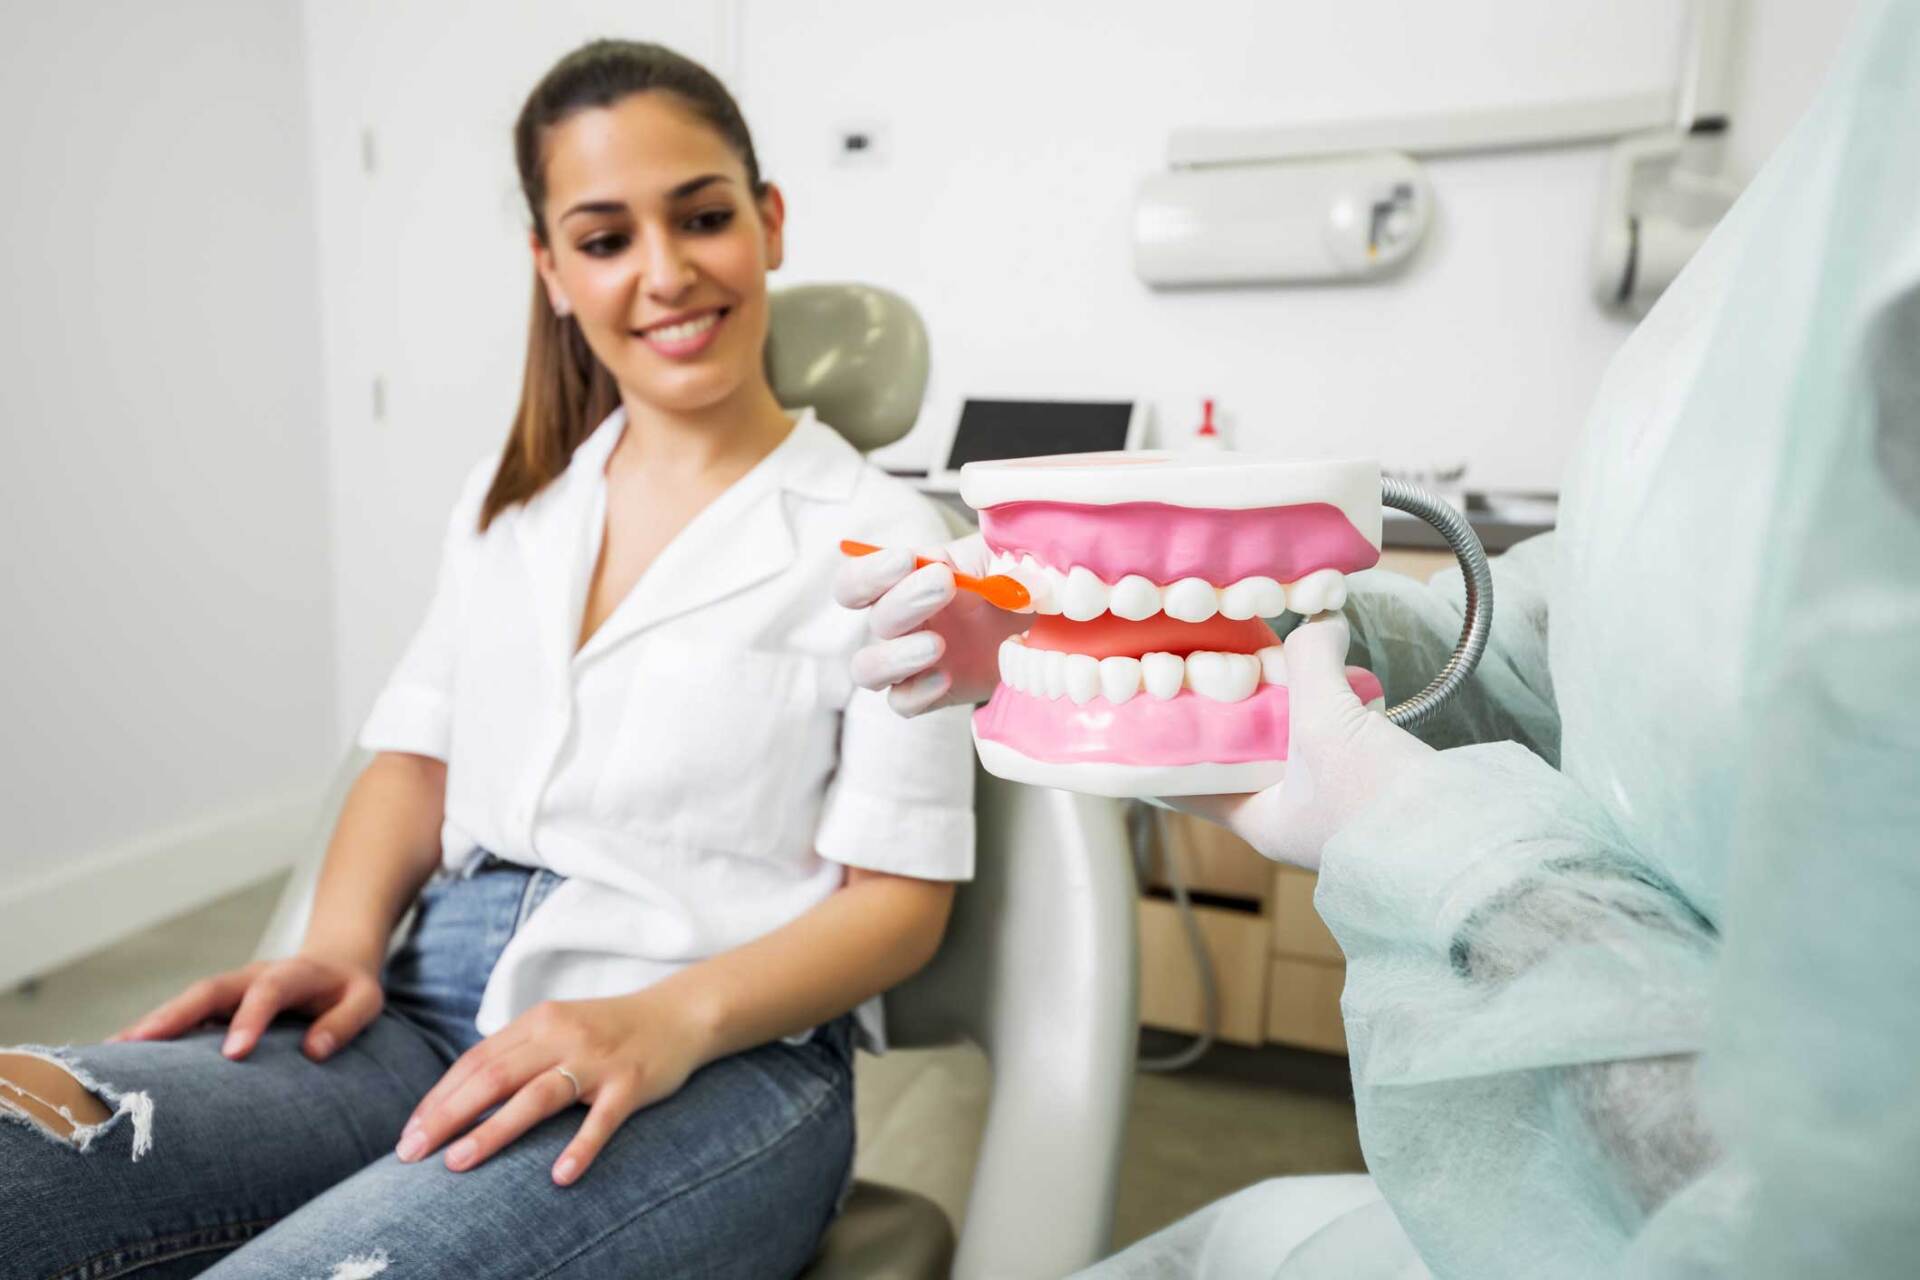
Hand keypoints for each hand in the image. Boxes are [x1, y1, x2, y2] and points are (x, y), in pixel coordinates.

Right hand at [105, 949, 384, 1061]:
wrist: (336, 961)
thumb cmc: (350, 989)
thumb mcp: (366, 1001)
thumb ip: (345, 1022)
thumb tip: (314, 1051)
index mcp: (292, 974)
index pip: (268, 992)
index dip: (250, 1019)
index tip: (234, 1054)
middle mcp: (252, 977)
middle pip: (208, 991)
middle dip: (173, 1016)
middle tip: (135, 1045)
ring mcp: (231, 990)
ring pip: (187, 1003)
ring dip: (151, 1025)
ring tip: (111, 1054)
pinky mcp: (218, 1005)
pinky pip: (184, 1017)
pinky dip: (156, 1034)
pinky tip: (124, 1058)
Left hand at [395, 992, 707, 1186]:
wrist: (680, 1013)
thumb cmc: (609, 1029)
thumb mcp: (558, 1029)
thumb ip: (517, 1054)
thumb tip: (461, 1098)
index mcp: (539, 1022)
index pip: (476, 1060)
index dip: (439, 1098)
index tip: (409, 1134)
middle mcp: (563, 1036)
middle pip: (494, 1077)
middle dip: (447, 1117)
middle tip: (413, 1153)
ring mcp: (598, 1059)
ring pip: (537, 1096)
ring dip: (494, 1131)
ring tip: (458, 1163)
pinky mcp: (632, 1082)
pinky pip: (602, 1119)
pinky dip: (581, 1147)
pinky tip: (560, 1176)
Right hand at [835, 533, 1029, 715]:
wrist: (1040, 626)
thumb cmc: (1012, 583)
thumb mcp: (1002, 557)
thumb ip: (981, 552)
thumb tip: (958, 546)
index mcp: (903, 584)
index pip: (856, 582)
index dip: (869, 573)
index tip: (906, 560)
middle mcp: (898, 624)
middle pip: (874, 620)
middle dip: (904, 601)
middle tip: (944, 584)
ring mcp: (910, 663)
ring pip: (867, 669)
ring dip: (895, 656)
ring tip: (937, 644)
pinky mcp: (929, 693)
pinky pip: (902, 702)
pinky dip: (918, 693)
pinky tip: (946, 678)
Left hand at [1167, 613, 1434, 870]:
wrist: (1463, 844)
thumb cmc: (1379, 805)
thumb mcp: (1325, 719)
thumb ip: (1311, 661)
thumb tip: (1320, 621)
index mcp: (1256, 820)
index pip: (1186, 782)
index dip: (1164, 744)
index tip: (1145, 710)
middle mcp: (1288, 818)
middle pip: (1243, 752)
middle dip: (1244, 706)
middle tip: (1234, 666)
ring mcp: (1331, 807)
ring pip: (1295, 744)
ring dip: (1300, 703)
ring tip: (1306, 667)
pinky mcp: (1372, 791)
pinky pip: (1342, 742)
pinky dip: (1344, 711)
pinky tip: (1357, 687)